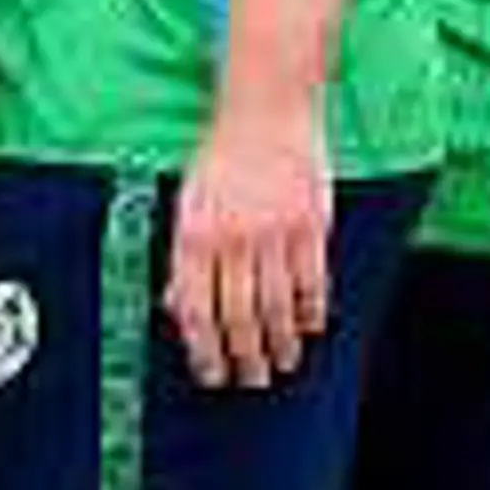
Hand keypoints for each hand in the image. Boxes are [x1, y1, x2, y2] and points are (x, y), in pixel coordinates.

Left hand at [162, 96, 333, 392]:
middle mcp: (232, 236)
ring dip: (279, 343)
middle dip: (243, 356)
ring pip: (277, 306)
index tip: (210, 372)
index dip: (203, 348)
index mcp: (193, 231)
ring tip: (280, 363)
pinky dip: (310, 311)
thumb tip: (177, 308)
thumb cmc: (221, 157)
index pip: (195, 307)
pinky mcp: (311, 225)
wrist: (265, 110)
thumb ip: (184, 255)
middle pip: (237, 315)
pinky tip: (308, 329)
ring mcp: (274, 232)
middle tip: (249, 378)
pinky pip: (312, 282)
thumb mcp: (187, 200)